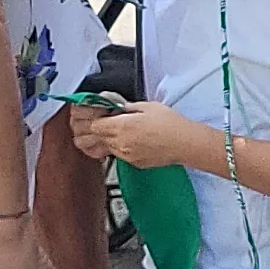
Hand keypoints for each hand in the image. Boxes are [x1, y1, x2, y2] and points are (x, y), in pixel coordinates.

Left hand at [68, 98, 205, 170]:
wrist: (185, 143)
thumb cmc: (170, 124)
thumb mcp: (145, 106)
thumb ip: (125, 107)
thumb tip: (114, 107)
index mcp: (121, 126)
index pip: (91, 125)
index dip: (85, 118)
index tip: (85, 112)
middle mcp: (120, 143)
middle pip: (91, 138)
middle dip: (86, 129)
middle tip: (88, 120)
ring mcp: (126, 155)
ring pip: (103, 147)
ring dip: (100, 138)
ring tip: (106, 129)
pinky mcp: (133, 162)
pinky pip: (116, 154)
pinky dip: (114, 146)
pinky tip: (122, 138)